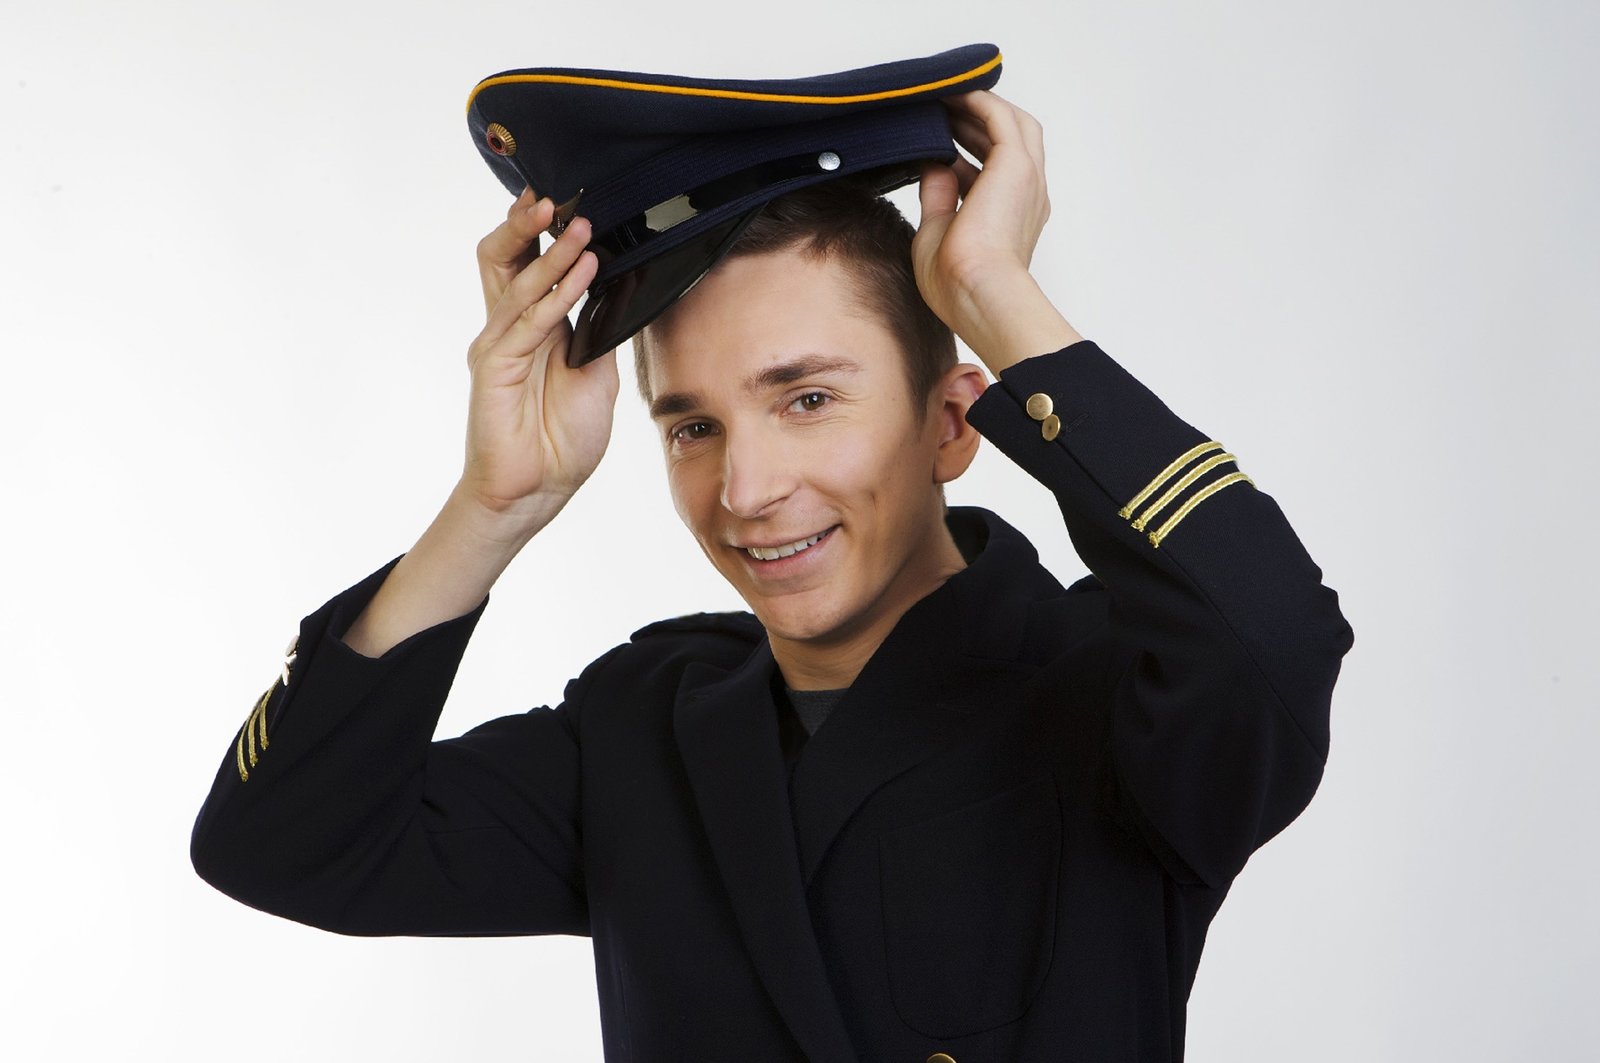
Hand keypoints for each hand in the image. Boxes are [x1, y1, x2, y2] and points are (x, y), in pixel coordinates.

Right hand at [459, 191, 618, 533]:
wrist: (538, 490)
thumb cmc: (563, 438)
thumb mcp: (597, 375)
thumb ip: (600, 332)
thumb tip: (621, 287)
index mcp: (532, 327)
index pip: (526, 263)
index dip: (539, 230)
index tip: (566, 198)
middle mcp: (508, 328)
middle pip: (503, 258)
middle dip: (525, 224)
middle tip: (555, 196)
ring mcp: (498, 344)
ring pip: (517, 281)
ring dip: (552, 252)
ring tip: (580, 224)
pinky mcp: (494, 366)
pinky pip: (529, 320)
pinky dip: (558, 292)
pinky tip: (584, 272)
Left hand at [913, 91, 1081, 372]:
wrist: (978, 294)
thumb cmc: (957, 283)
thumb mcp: (937, 232)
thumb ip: (937, 196)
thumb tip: (931, 164)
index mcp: (1013, 217)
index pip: (990, 171)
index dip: (964, 150)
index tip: (938, 138)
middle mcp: (1027, 195)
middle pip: (1010, 140)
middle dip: (976, 121)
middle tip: (942, 108)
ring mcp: (1027, 179)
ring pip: (1012, 124)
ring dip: (982, 107)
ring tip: (948, 94)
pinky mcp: (1017, 166)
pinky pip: (1000, 118)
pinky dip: (979, 102)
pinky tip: (954, 93)